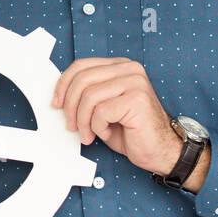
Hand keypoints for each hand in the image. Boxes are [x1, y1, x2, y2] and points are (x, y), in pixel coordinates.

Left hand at [51, 57, 183, 174]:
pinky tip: (107, 133)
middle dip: (70, 106)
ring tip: (89, 134)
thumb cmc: (132, 131)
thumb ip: (86, 95)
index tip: (56, 103)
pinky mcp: (137, 99)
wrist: (160, 150)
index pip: (81, 66)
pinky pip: (101, 111)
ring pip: (89, 97)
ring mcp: (135, 82)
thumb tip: (59, 96)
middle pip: (82, 80)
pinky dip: (98, 127)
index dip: (63, 84)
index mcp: (120, 66)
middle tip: (72, 125)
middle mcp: (129, 70)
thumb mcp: (102, 107)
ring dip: (84, 121)